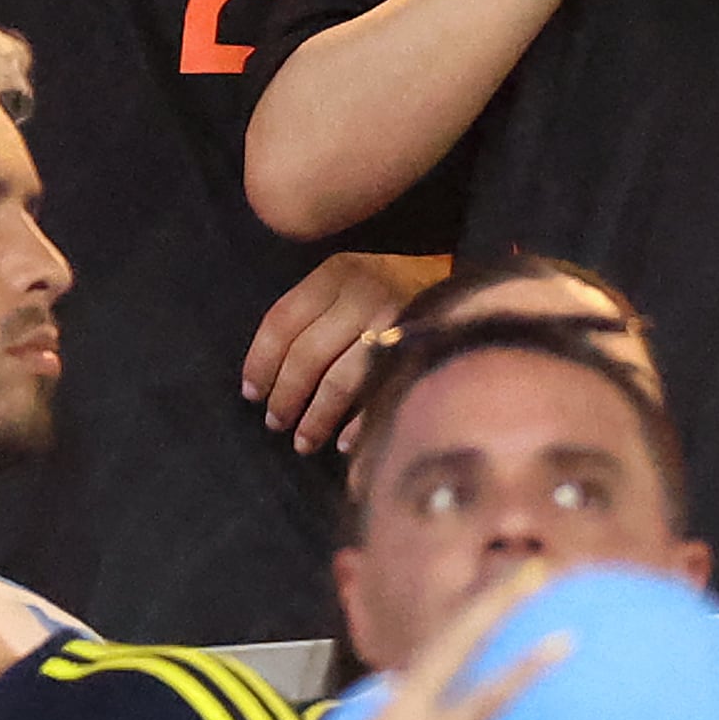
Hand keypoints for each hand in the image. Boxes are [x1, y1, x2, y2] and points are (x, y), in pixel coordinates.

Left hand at [243, 251, 448, 452]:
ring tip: (303, 442)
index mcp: (334, 276)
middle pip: (308, 355)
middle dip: (286, 396)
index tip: (250, 393)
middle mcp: (361, 295)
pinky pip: (381, 393)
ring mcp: (394, 322)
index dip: (261, 361)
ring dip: (317, 417)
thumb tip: (271, 376)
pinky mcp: (423, 348)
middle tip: (275, 424)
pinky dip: (359, 422)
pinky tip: (345, 444)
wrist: (467, 284)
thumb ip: (316, 314)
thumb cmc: (393, 288)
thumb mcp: (349, 283)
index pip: (282, 322)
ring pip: (340, 379)